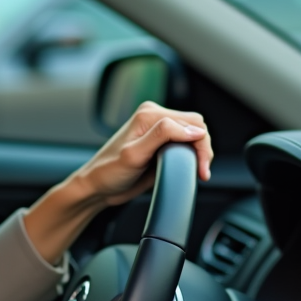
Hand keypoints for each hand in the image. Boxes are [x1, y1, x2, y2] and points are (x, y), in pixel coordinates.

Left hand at [73, 101, 212, 207]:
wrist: (97, 187)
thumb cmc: (108, 172)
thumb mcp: (134, 154)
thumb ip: (162, 136)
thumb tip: (193, 130)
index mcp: (149, 114)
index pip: (192, 122)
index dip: (201, 145)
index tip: (202, 169)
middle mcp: (154, 117)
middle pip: (196, 126)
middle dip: (203, 149)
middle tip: (202, 172)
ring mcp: (157, 130)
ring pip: (194, 135)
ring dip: (200, 153)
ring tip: (197, 173)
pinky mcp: (160, 144)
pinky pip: (186, 145)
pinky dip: (193, 156)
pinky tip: (190, 169)